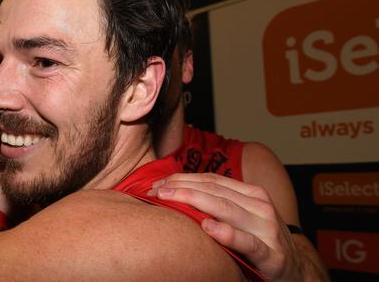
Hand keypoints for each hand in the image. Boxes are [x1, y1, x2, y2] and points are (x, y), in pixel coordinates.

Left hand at [148, 173, 302, 280]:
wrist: (297, 273)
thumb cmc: (261, 243)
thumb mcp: (243, 219)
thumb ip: (218, 205)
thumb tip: (176, 192)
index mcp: (252, 195)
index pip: (212, 181)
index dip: (183, 179)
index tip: (157, 183)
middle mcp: (261, 207)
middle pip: (215, 192)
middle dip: (181, 188)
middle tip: (155, 191)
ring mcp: (268, 230)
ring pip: (227, 210)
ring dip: (194, 202)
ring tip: (169, 199)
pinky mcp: (273, 256)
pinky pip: (247, 243)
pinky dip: (227, 234)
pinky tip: (208, 228)